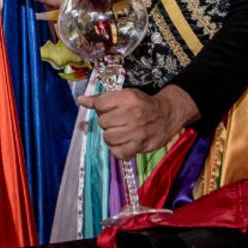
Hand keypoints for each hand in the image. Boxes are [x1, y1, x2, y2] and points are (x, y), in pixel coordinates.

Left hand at [77, 85, 198, 158]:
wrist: (167, 114)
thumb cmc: (143, 104)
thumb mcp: (125, 95)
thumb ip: (101, 98)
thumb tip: (81, 100)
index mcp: (127, 98)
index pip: (99, 105)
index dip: (101, 108)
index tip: (108, 109)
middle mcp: (132, 114)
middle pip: (102, 122)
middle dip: (107, 122)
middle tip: (117, 121)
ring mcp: (136, 131)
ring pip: (108, 138)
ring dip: (111, 136)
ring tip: (120, 132)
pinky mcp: (140, 146)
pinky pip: (118, 153)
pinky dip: (118, 149)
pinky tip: (123, 143)